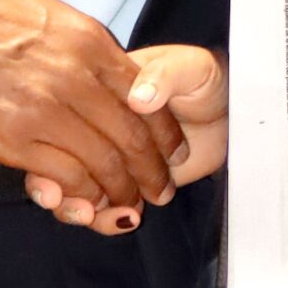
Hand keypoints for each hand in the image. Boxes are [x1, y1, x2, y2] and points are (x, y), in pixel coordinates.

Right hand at [0, 0, 185, 210]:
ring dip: (123, 190)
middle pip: (133, 135)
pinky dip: (84, 194)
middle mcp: (75, 76)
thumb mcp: (51, 19)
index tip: (174, 151)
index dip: (166, 133)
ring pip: (105, 162)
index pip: (147, 96)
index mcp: (88, 43)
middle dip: (153, 170)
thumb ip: (88, 52)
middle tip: (161, 189)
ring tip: (131, 204)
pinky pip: (67, 177)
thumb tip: (117, 80)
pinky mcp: (14, 140)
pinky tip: (88, 200)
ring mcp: (45, 110)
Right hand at [26, 45, 228, 234]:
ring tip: (97, 214)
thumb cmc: (205, 81)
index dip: (61, 138)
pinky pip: (96, 206)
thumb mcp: (189, 68)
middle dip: (67, 184)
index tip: (75, 158)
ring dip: (76, 206)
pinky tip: (123, 219)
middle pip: (57, 156)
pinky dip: (102, 219)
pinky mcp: (121, 183)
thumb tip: (138, 97)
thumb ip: (164, 76)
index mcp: (95, 88)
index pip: (67, 112)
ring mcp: (103, 156)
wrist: (229, 113)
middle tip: (93, 197)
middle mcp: (90, 124)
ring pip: (69, 186)